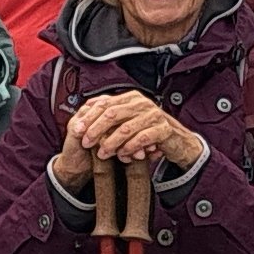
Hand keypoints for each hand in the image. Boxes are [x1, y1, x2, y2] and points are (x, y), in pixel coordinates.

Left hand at [59, 87, 205, 174]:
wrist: (177, 141)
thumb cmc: (149, 130)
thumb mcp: (128, 119)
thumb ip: (111, 113)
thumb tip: (87, 106)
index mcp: (131, 98)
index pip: (104, 104)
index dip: (89, 117)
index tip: (76, 130)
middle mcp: (142, 103)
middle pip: (112, 114)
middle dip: (96, 129)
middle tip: (86, 142)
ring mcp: (153, 115)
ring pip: (125, 128)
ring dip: (111, 142)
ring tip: (102, 153)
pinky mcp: (163, 129)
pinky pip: (142, 138)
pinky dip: (130, 148)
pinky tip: (122, 156)